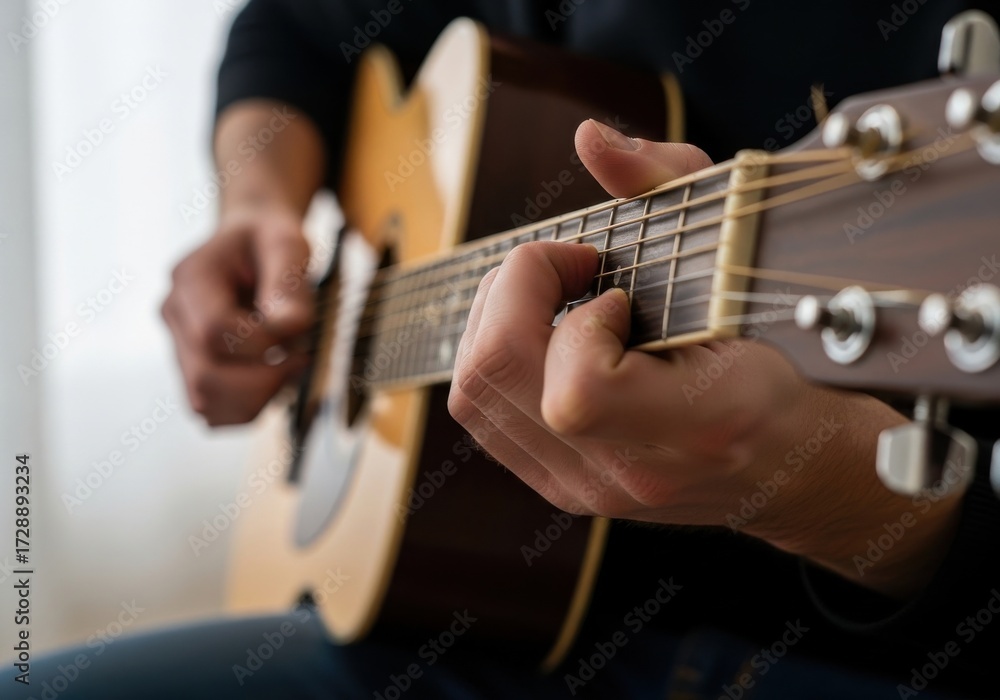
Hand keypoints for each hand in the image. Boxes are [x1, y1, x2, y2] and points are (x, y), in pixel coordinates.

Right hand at [162, 203, 313, 424]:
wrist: (250, 242)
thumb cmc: (270, 241)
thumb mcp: (288, 244)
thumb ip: (288, 284)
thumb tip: (286, 328)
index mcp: (190, 278)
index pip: (214, 332)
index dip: (262, 343)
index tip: (298, 331)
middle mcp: (174, 315)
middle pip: (205, 378)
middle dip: (263, 381)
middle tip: (300, 359)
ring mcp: (178, 345)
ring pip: (204, 403)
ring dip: (257, 399)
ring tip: (286, 369)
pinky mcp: (192, 368)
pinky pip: (211, 410)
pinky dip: (247, 407)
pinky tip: (272, 380)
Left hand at [448, 120, 959, 597]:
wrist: (788, 468)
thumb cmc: (776, 367)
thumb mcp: (745, 262)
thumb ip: (672, 185)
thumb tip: (589, 138)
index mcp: (694, 429)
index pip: (578, 389)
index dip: (580, 319)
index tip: (619, 293)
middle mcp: (625, 473)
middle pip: (496, 376)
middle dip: (514, 292)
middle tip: (568, 268)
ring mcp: (583, 489)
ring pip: (473, 393)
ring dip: (497, 318)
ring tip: (553, 297)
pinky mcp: (558, 487)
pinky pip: (481, 412)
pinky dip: (496, 355)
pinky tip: (543, 335)